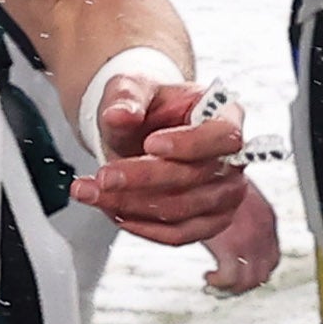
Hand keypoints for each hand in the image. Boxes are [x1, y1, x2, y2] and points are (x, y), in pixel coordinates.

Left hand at [70, 78, 250, 246]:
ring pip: (182, 211)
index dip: (188, 144)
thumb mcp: (132, 88)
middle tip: (102, 176)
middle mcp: (232, 160)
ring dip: (131, 205)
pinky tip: (111, 210)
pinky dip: (141, 226)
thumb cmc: (146, 105)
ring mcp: (225, 195)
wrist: (142, 130)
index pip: (222, 137)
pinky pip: (178, 235)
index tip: (150, 144)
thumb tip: (118, 114)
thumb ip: (126, 97)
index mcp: (226, 117)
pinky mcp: (209, 222)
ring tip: (90, 192)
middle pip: (195, 178)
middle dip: (142, 179)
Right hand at [201, 176, 281, 293]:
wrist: (208, 170)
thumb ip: (236, 206)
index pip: (272, 256)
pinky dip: (220, 282)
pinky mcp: (229, 248)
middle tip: (227, 282)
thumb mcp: (233, 189)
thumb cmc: (215, 174)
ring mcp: (248, 242)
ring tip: (216, 281)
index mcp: (267, 217)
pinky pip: (230, 278)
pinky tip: (209, 276)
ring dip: (232, 286)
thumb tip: (228, 210)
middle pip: (264, 272)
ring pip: (250, 280)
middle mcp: (263, 232)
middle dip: (245, 282)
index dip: (258, 268)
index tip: (241, 269)